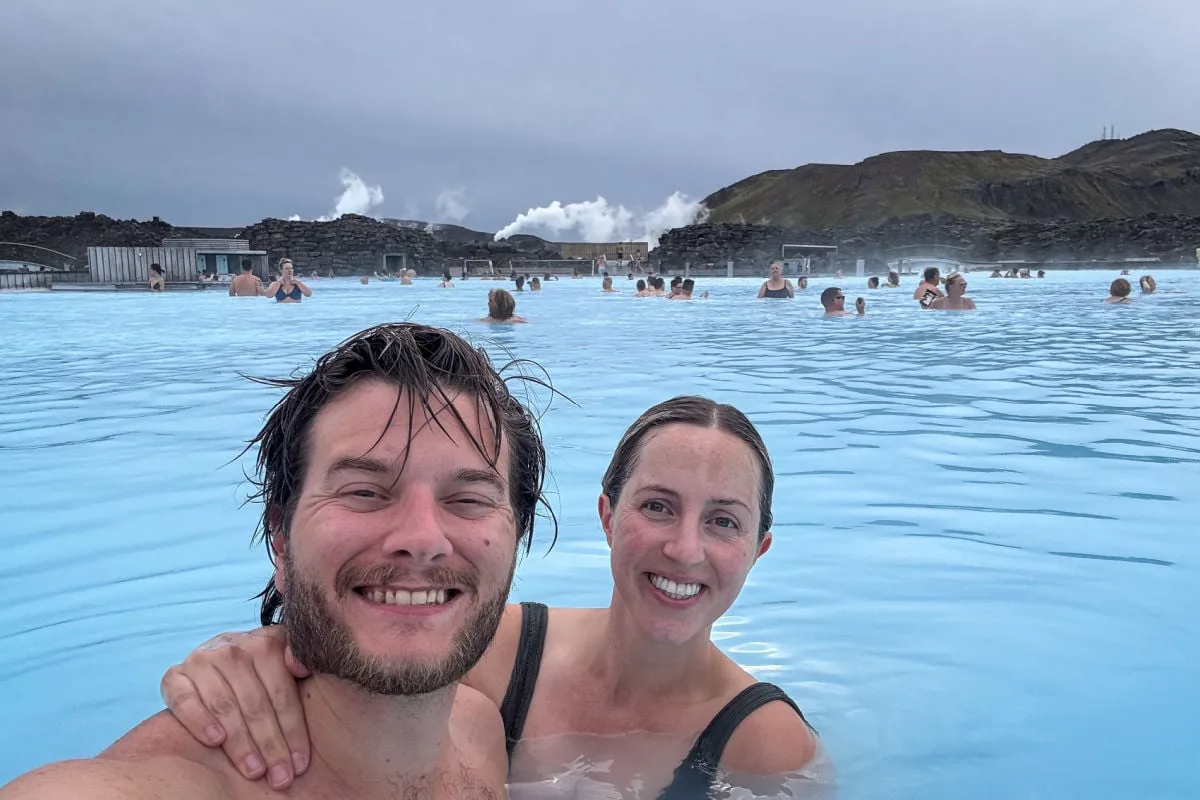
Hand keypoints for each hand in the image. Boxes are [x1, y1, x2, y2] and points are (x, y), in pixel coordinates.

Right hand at [159, 627, 311, 790]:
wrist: (219, 659)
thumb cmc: (263, 671)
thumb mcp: (287, 659)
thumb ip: (301, 658)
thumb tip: (299, 665)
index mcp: (266, 643)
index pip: (282, 694)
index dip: (294, 731)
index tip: (301, 763)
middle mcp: (232, 649)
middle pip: (255, 705)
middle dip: (271, 745)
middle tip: (280, 777)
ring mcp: (201, 661)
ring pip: (224, 706)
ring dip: (241, 743)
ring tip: (255, 770)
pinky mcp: (174, 677)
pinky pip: (184, 700)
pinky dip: (200, 720)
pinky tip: (216, 741)